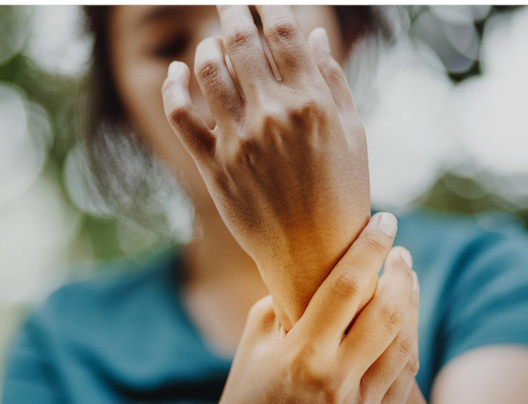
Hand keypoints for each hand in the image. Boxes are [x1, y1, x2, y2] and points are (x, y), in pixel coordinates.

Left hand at [162, 5, 369, 328]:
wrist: (314, 254)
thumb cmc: (342, 193)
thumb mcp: (353, 134)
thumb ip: (332, 81)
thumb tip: (310, 34)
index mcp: (311, 102)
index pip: (282, 32)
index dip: (270, 5)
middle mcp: (271, 115)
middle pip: (240, 41)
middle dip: (234, 10)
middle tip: (232, 1)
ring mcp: (237, 140)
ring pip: (208, 69)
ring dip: (208, 44)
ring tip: (216, 39)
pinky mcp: (212, 165)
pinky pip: (181, 114)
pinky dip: (173, 86)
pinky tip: (177, 71)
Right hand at [203, 215, 419, 403]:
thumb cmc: (249, 386)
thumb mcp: (257, 336)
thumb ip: (288, 297)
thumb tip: (322, 261)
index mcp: (299, 353)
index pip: (345, 286)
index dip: (369, 247)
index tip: (384, 221)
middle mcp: (334, 380)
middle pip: (386, 313)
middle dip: (400, 273)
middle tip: (400, 251)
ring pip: (404, 343)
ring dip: (411, 303)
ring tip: (408, 278)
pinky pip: (405, 375)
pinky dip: (408, 340)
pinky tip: (405, 318)